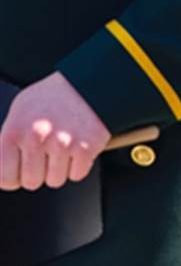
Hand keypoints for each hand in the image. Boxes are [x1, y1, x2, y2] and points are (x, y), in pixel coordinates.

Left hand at [0, 73, 110, 190]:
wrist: (88, 83)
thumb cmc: (50, 98)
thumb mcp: (19, 111)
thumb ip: (8, 141)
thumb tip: (2, 171)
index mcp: (14, 131)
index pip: (5, 178)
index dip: (13, 177)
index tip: (19, 171)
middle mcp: (36, 139)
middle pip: (31, 182)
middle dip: (38, 172)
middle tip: (44, 155)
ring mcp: (63, 144)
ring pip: (55, 181)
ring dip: (58, 169)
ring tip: (61, 149)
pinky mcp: (86, 148)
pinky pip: (77, 175)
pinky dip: (78, 166)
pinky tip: (76, 148)